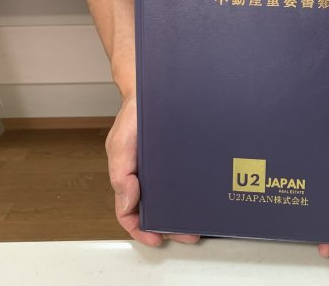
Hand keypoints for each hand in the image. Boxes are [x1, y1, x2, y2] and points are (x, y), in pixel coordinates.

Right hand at [105, 95, 200, 245]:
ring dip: (187, 211)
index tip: (156, 239)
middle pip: (158, 210)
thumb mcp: (120, 144)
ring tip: (203, 219)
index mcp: (130, 178)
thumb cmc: (133, 117)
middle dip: (172, 227)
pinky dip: (198, 190)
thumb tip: (128, 203)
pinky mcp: (185, 158)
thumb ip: (120, 174)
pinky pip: (191, 178)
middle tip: (189, 233)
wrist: (152, 89)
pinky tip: (208, 194)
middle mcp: (150, 176)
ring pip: (176, 198)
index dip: (141, 230)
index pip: (131, 213)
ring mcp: (169, 168)